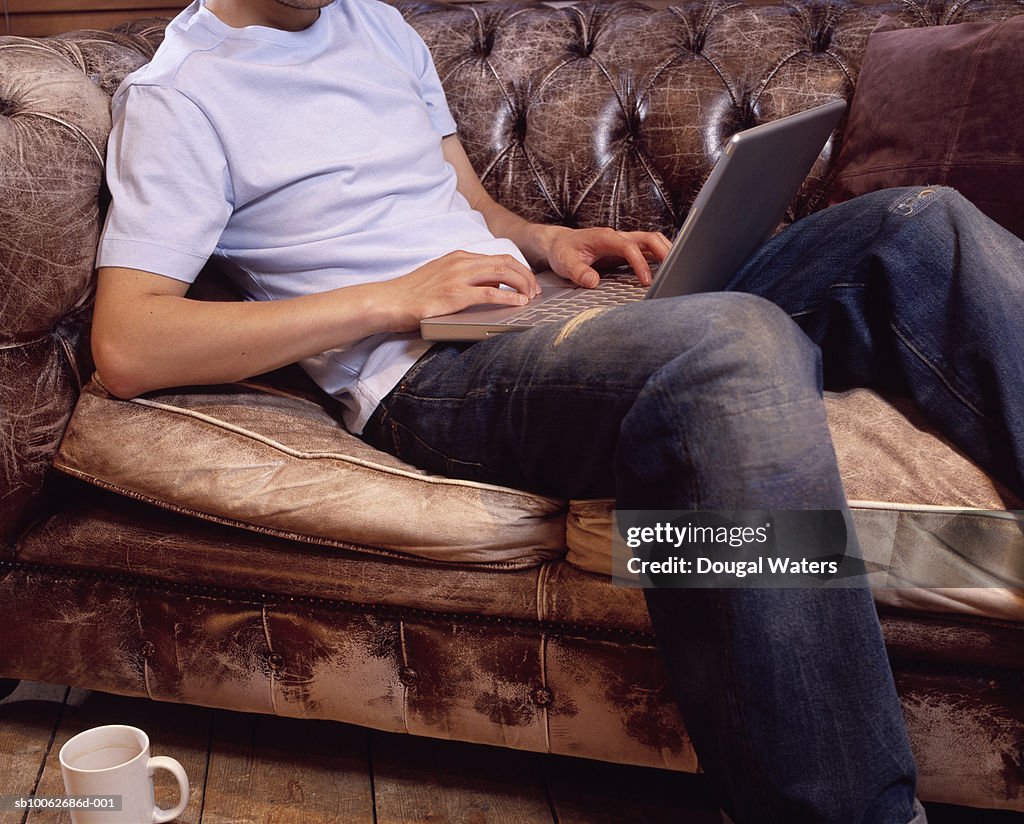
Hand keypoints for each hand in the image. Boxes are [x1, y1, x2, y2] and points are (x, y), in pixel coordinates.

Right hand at [384, 250, 540, 330]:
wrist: (391, 300)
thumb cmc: (414, 293)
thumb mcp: (442, 277)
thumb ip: (465, 278)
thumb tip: (491, 287)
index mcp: (459, 256)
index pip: (498, 257)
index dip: (519, 269)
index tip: (529, 282)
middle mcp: (461, 262)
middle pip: (505, 263)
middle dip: (525, 276)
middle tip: (536, 291)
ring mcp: (458, 278)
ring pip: (501, 275)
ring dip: (522, 285)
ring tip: (531, 297)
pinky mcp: (455, 295)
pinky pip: (490, 294)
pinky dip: (509, 298)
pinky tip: (519, 304)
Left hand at [544, 226, 671, 287]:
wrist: (560, 243)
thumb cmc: (563, 251)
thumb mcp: (565, 263)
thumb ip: (578, 272)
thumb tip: (593, 281)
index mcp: (605, 238)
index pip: (629, 247)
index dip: (640, 263)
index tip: (646, 281)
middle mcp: (618, 236)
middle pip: (649, 238)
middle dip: (664, 252)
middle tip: (674, 271)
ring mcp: (624, 241)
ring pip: (652, 241)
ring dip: (666, 252)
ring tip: (676, 269)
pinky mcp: (626, 249)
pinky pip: (648, 249)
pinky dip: (659, 256)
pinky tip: (666, 268)